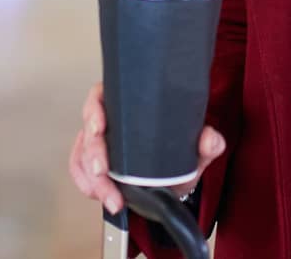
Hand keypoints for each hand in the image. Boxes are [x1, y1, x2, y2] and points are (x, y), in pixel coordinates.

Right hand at [68, 82, 226, 214]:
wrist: (173, 183)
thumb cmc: (177, 158)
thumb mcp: (194, 150)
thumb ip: (207, 143)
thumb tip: (209, 139)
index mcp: (130, 106)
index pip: (103, 97)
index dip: (95, 110)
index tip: (99, 127)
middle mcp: (112, 122)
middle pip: (89, 129)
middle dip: (91, 153)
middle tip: (102, 171)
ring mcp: (102, 145)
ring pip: (82, 154)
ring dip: (89, 176)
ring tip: (107, 193)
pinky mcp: (96, 166)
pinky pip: (81, 172)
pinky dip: (86, 184)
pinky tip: (98, 193)